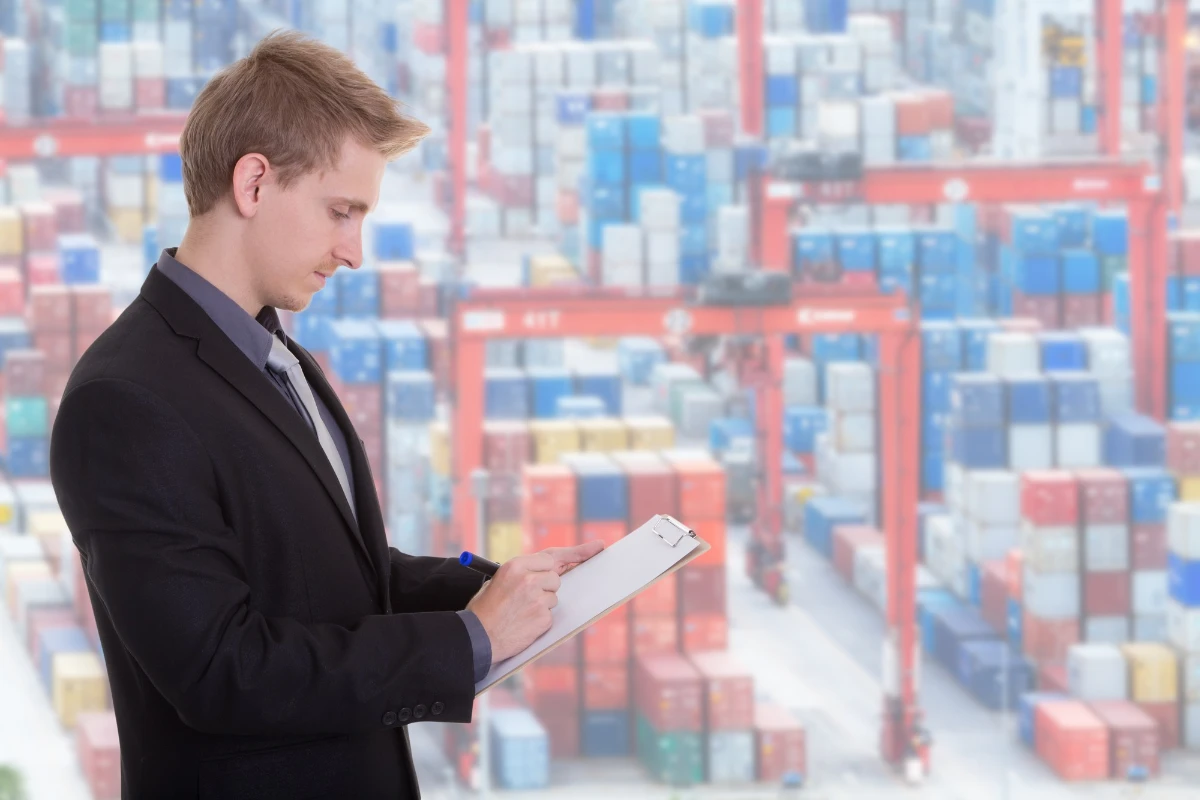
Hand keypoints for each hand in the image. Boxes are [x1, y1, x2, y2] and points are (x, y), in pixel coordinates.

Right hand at [467, 541, 604, 662]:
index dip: (577, 553)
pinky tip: (522, 623)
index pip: (554, 556)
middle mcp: (529, 578)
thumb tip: (551, 568)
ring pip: (553, 597)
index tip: (597, 548)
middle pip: (555, 578)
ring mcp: (537, 599)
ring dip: (542, 604)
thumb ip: (524, 571)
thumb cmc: (485, 609)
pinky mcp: (542, 618)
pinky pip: (550, 615)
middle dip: (546, 587)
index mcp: (516, 565)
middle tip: (530, 597)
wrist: (477, 637)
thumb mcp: (499, 580)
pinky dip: (540, 620)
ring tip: (519, 612)